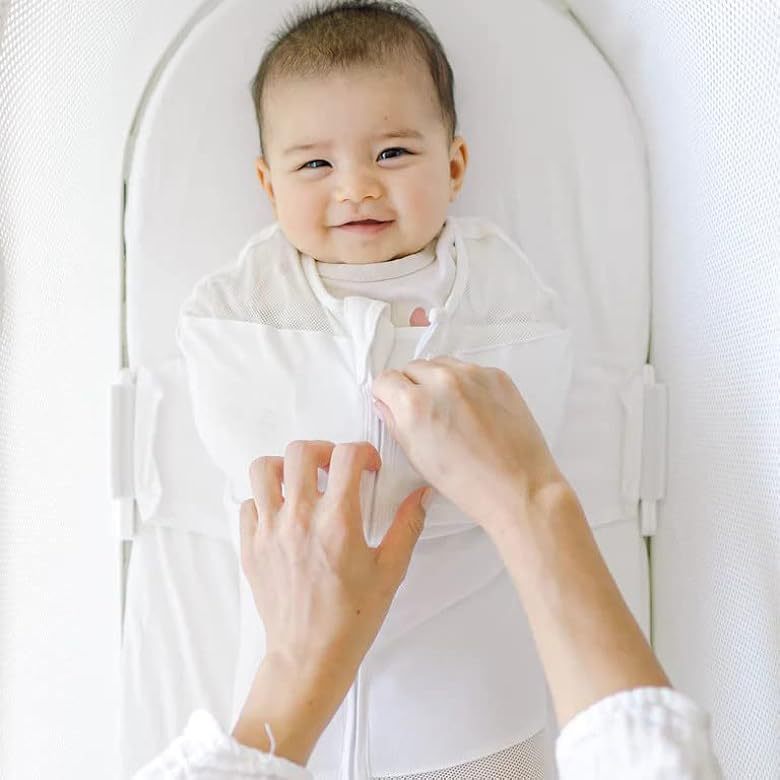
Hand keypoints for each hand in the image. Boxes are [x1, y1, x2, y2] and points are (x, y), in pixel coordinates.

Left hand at [232, 440, 427, 763]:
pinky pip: (248, 504)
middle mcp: (298, 519)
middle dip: (323, 450)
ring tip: (302, 484)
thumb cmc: (352, 618)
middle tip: (335, 469)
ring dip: (285, 468)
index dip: (363, 452)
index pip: (346, 456)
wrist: (309, 658)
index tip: (369, 467)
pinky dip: (265, 500)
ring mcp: (269, 532)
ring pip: (263, 469)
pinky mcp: (250, 547)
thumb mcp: (390, 571)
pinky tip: (284, 516)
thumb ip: (407, 526)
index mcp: (337, 522)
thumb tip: (422, 494)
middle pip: (300, 451)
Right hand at [372, 356, 565, 537]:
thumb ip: (396, 423)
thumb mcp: (418, 458)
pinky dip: (466, 384)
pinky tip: (475, 411)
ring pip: (440, 364)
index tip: (395, 405)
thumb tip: (386, 403)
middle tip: (427, 414)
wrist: (518, 487)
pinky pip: (469, 370)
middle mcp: (442, 381)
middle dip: (412, 387)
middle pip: (412, 368)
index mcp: (415, 404)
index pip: (386, 379)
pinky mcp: (496, 376)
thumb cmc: (468, 482)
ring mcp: (472, 375)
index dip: (387, 395)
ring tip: (452, 411)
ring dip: (438, 381)